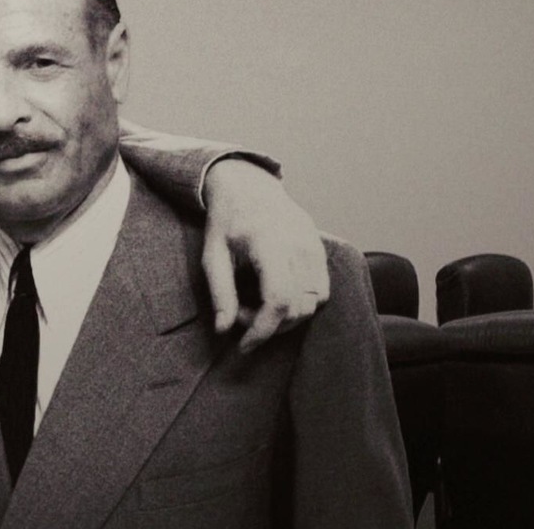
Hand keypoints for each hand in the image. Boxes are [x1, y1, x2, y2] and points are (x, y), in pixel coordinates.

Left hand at [200, 158, 328, 351]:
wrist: (249, 187)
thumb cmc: (226, 222)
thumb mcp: (212, 255)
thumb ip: (220, 292)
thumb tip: (223, 330)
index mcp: (269, 242)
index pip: (277, 299)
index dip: (262, 330)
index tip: (243, 346)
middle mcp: (299, 244)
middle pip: (298, 306)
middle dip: (269, 325)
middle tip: (239, 314)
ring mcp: (315, 246)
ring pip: (314, 303)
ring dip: (286, 318)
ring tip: (255, 304)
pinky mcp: (321, 250)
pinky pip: (321, 291)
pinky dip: (301, 304)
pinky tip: (275, 296)